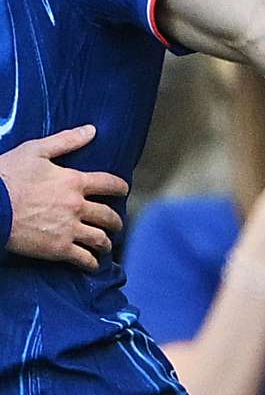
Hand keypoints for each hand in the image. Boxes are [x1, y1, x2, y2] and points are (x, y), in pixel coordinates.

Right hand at [3, 126, 125, 269]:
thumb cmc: (6, 175)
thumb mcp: (34, 151)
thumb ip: (65, 141)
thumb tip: (92, 130)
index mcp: (74, 182)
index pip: (110, 184)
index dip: (120, 188)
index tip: (123, 191)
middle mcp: (77, 206)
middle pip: (109, 216)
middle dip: (115, 221)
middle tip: (115, 224)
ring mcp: (69, 229)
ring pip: (100, 239)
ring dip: (106, 243)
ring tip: (105, 245)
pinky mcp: (58, 248)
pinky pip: (84, 259)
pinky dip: (91, 263)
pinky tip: (92, 264)